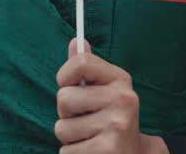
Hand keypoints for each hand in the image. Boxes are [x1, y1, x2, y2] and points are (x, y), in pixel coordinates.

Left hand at [54, 39, 168, 153]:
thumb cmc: (110, 120)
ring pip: (62, 128)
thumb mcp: (104, 91)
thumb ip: (87, 69)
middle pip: (64, 97)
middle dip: (66, 113)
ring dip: (69, 137)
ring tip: (89, 137)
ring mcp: (116, 126)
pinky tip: (91, 151)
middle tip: (85, 120)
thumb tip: (75, 42)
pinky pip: (66, 151)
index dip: (64, 76)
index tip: (68, 85)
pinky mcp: (107, 150)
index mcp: (121, 80)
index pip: (80, 63)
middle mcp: (123, 99)